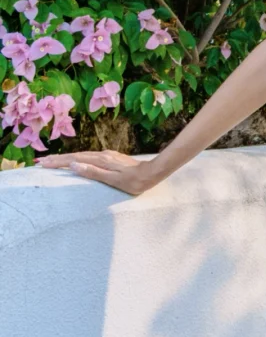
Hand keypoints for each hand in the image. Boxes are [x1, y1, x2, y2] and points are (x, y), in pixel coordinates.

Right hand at [36, 150, 159, 196]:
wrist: (152, 173)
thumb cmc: (133, 181)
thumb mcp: (113, 180)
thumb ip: (93, 172)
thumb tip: (74, 165)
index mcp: (101, 160)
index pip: (74, 159)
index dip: (58, 161)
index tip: (43, 163)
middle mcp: (102, 155)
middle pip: (76, 156)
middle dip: (58, 159)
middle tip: (42, 161)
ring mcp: (107, 156)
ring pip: (82, 155)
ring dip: (67, 158)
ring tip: (54, 161)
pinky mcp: (111, 158)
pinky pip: (89, 157)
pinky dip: (78, 159)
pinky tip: (76, 162)